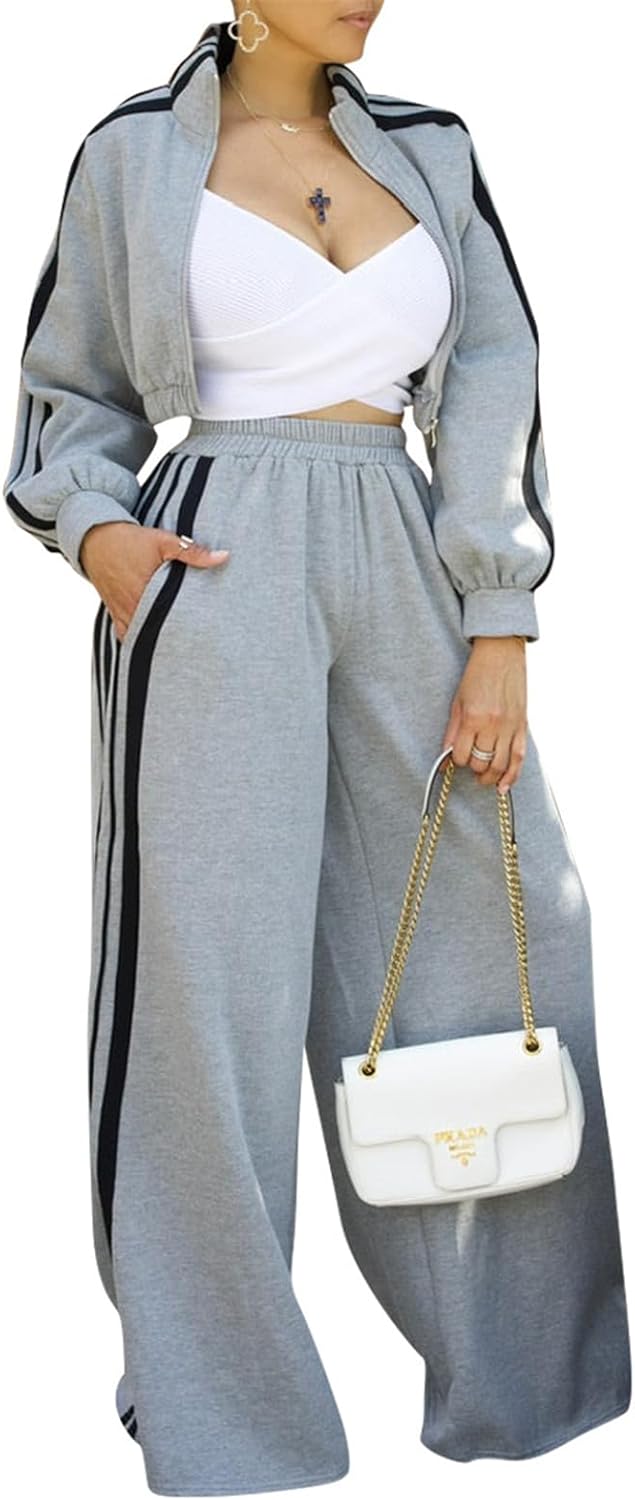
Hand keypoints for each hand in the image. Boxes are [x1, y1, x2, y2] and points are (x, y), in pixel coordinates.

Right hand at [79, 521, 229, 642]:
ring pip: (144, 636)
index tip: (206, 631)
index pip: (174, 618)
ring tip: (181, 647)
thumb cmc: (130, 540)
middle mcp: (134, 607)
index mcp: (147, 592)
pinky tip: (154, 643)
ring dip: (159, 639)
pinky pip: (127, 637)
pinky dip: (139, 641)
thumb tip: (224, 556)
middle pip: (160, 631)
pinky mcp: (116, 614)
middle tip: (199, 642)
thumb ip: (193, 552)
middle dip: (178, 636)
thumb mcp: (163, 541)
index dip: (190, 627)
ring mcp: (123, 613)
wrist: (96, 540)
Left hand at [441, 636, 527, 792]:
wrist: (502, 654)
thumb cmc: (476, 675)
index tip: (456, 758)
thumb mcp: (458, 701)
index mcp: (473, 718)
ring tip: (483, 778)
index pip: (462, 755)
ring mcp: (511, 727)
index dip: (457, 761)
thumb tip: (446, 757)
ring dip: (490, 777)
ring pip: (500, 765)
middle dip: (473, 769)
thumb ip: (453, 731)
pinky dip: (512, 776)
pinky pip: (519, 758)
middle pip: (481, 763)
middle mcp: (493, 725)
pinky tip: (503, 787)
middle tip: (470, 766)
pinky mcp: (523, 726)